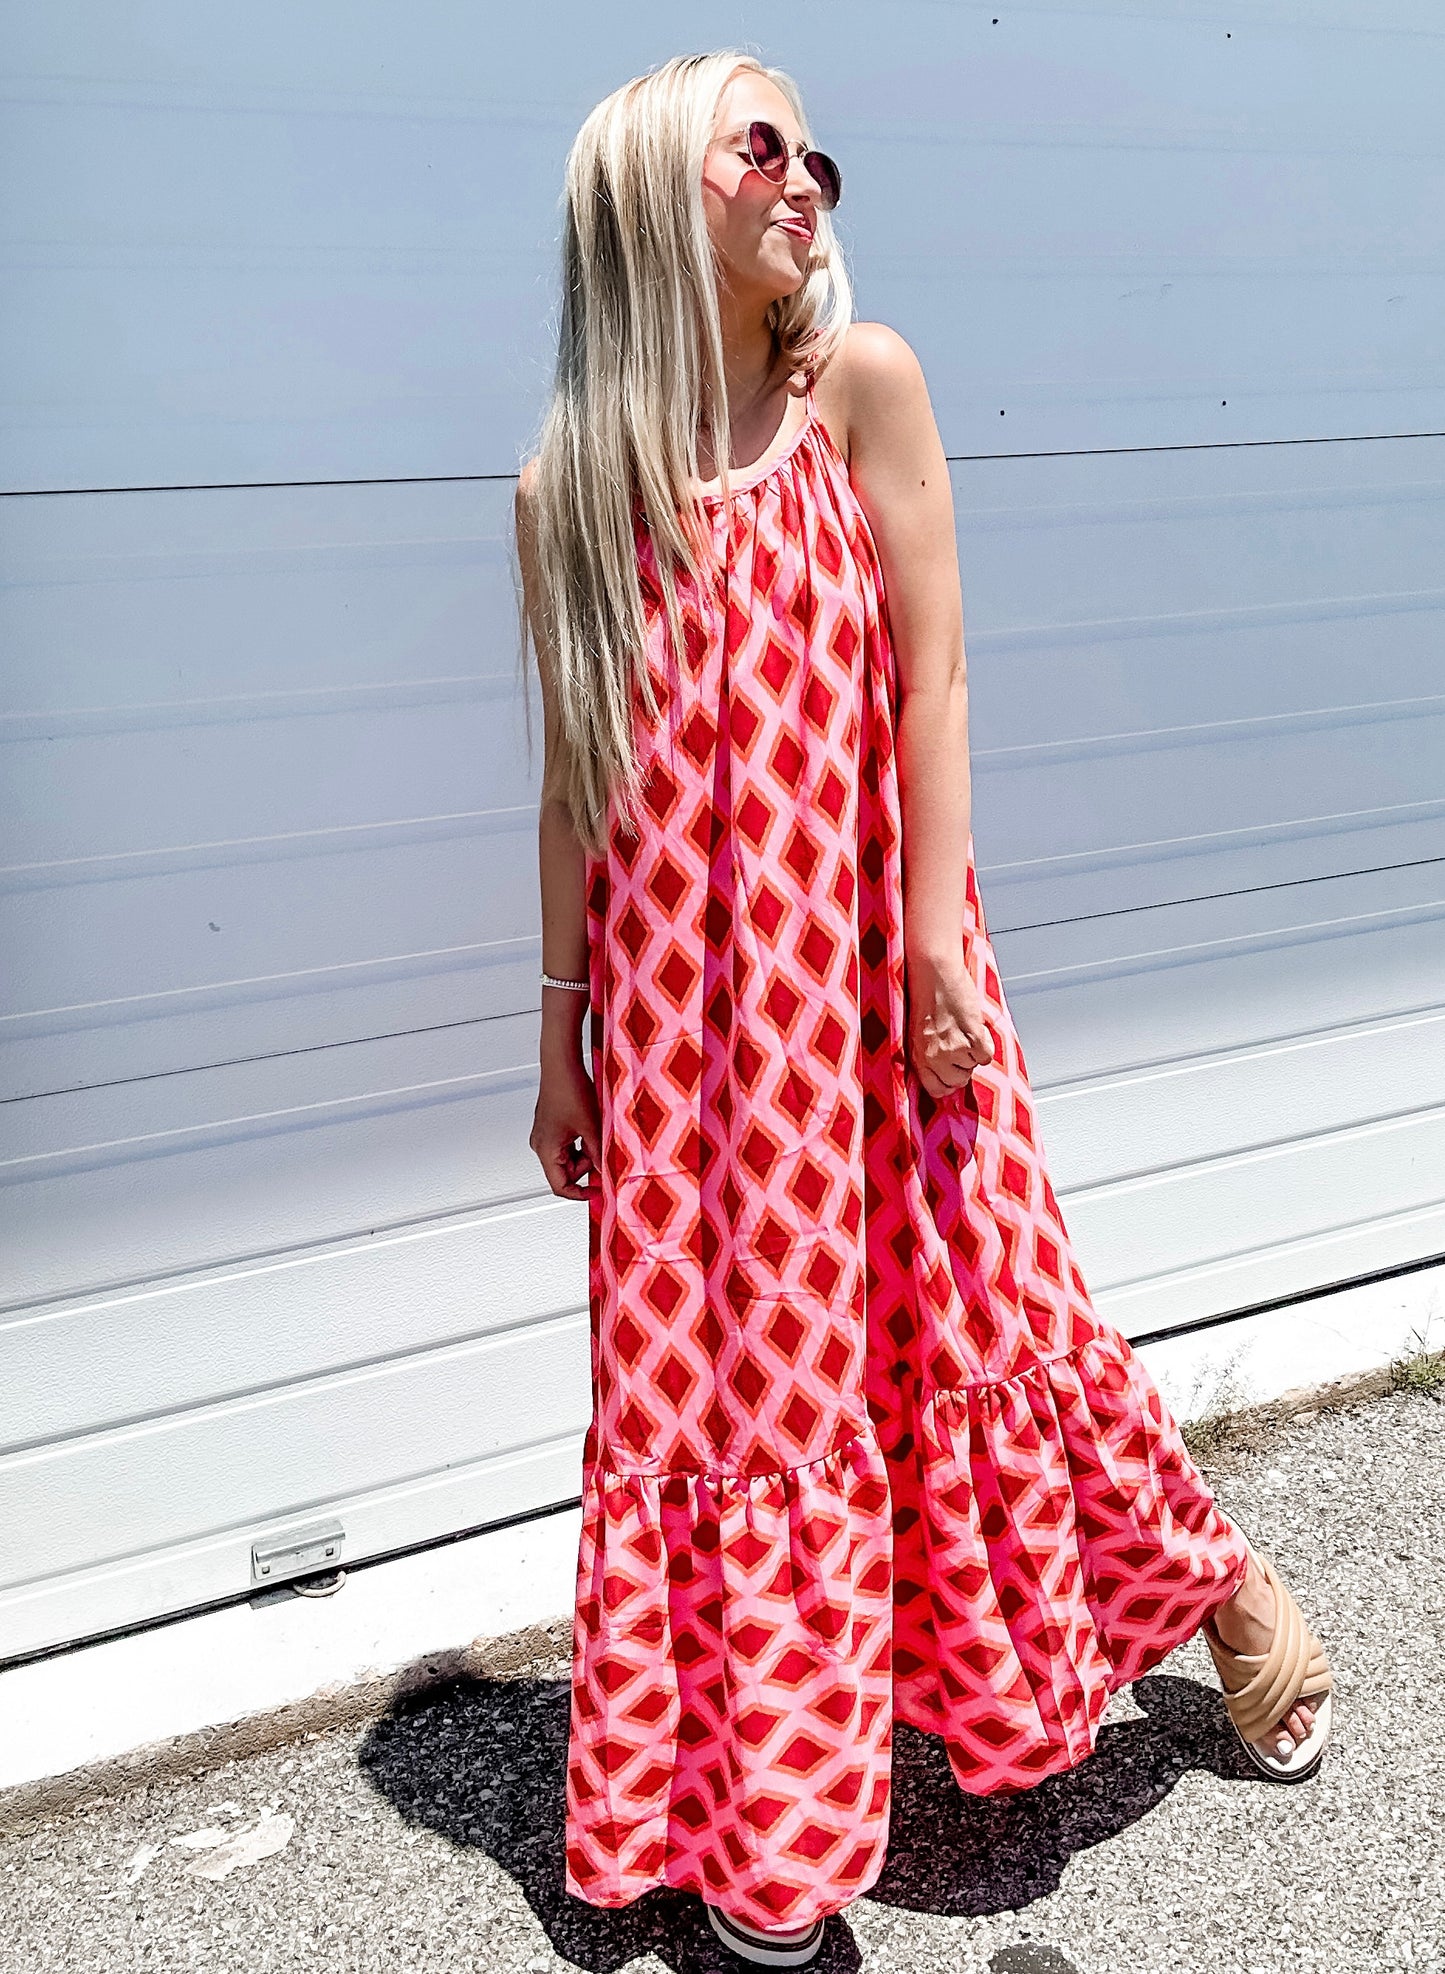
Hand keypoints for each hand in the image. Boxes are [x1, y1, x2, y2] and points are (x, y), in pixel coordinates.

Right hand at [530, 1056, 601, 1200]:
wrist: (562, 1064)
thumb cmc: (570, 1090)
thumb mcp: (591, 1127)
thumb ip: (598, 1154)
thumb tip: (606, 1172)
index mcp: (545, 1150)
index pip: (560, 1186)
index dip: (580, 1193)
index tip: (598, 1192)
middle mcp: (541, 1145)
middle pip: (566, 1172)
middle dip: (587, 1166)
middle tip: (604, 1154)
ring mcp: (545, 1136)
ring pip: (569, 1158)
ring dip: (586, 1152)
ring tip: (597, 1134)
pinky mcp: (551, 1127)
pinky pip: (568, 1145)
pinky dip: (581, 1142)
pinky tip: (591, 1129)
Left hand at [907, 954, 994, 1100]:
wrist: (934, 972)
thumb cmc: (924, 995)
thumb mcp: (916, 1031)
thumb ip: (927, 1054)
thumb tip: (942, 1070)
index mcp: (917, 1056)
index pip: (936, 1090)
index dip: (947, 1082)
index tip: (951, 1072)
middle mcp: (934, 1057)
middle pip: (958, 1082)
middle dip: (962, 1066)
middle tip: (959, 1045)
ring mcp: (954, 1048)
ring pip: (973, 1067)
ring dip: (973, 1052)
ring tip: (963, 1030)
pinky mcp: (973, 1037)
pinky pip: (986, 1056)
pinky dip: (985, 1044)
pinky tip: (974, 1028)